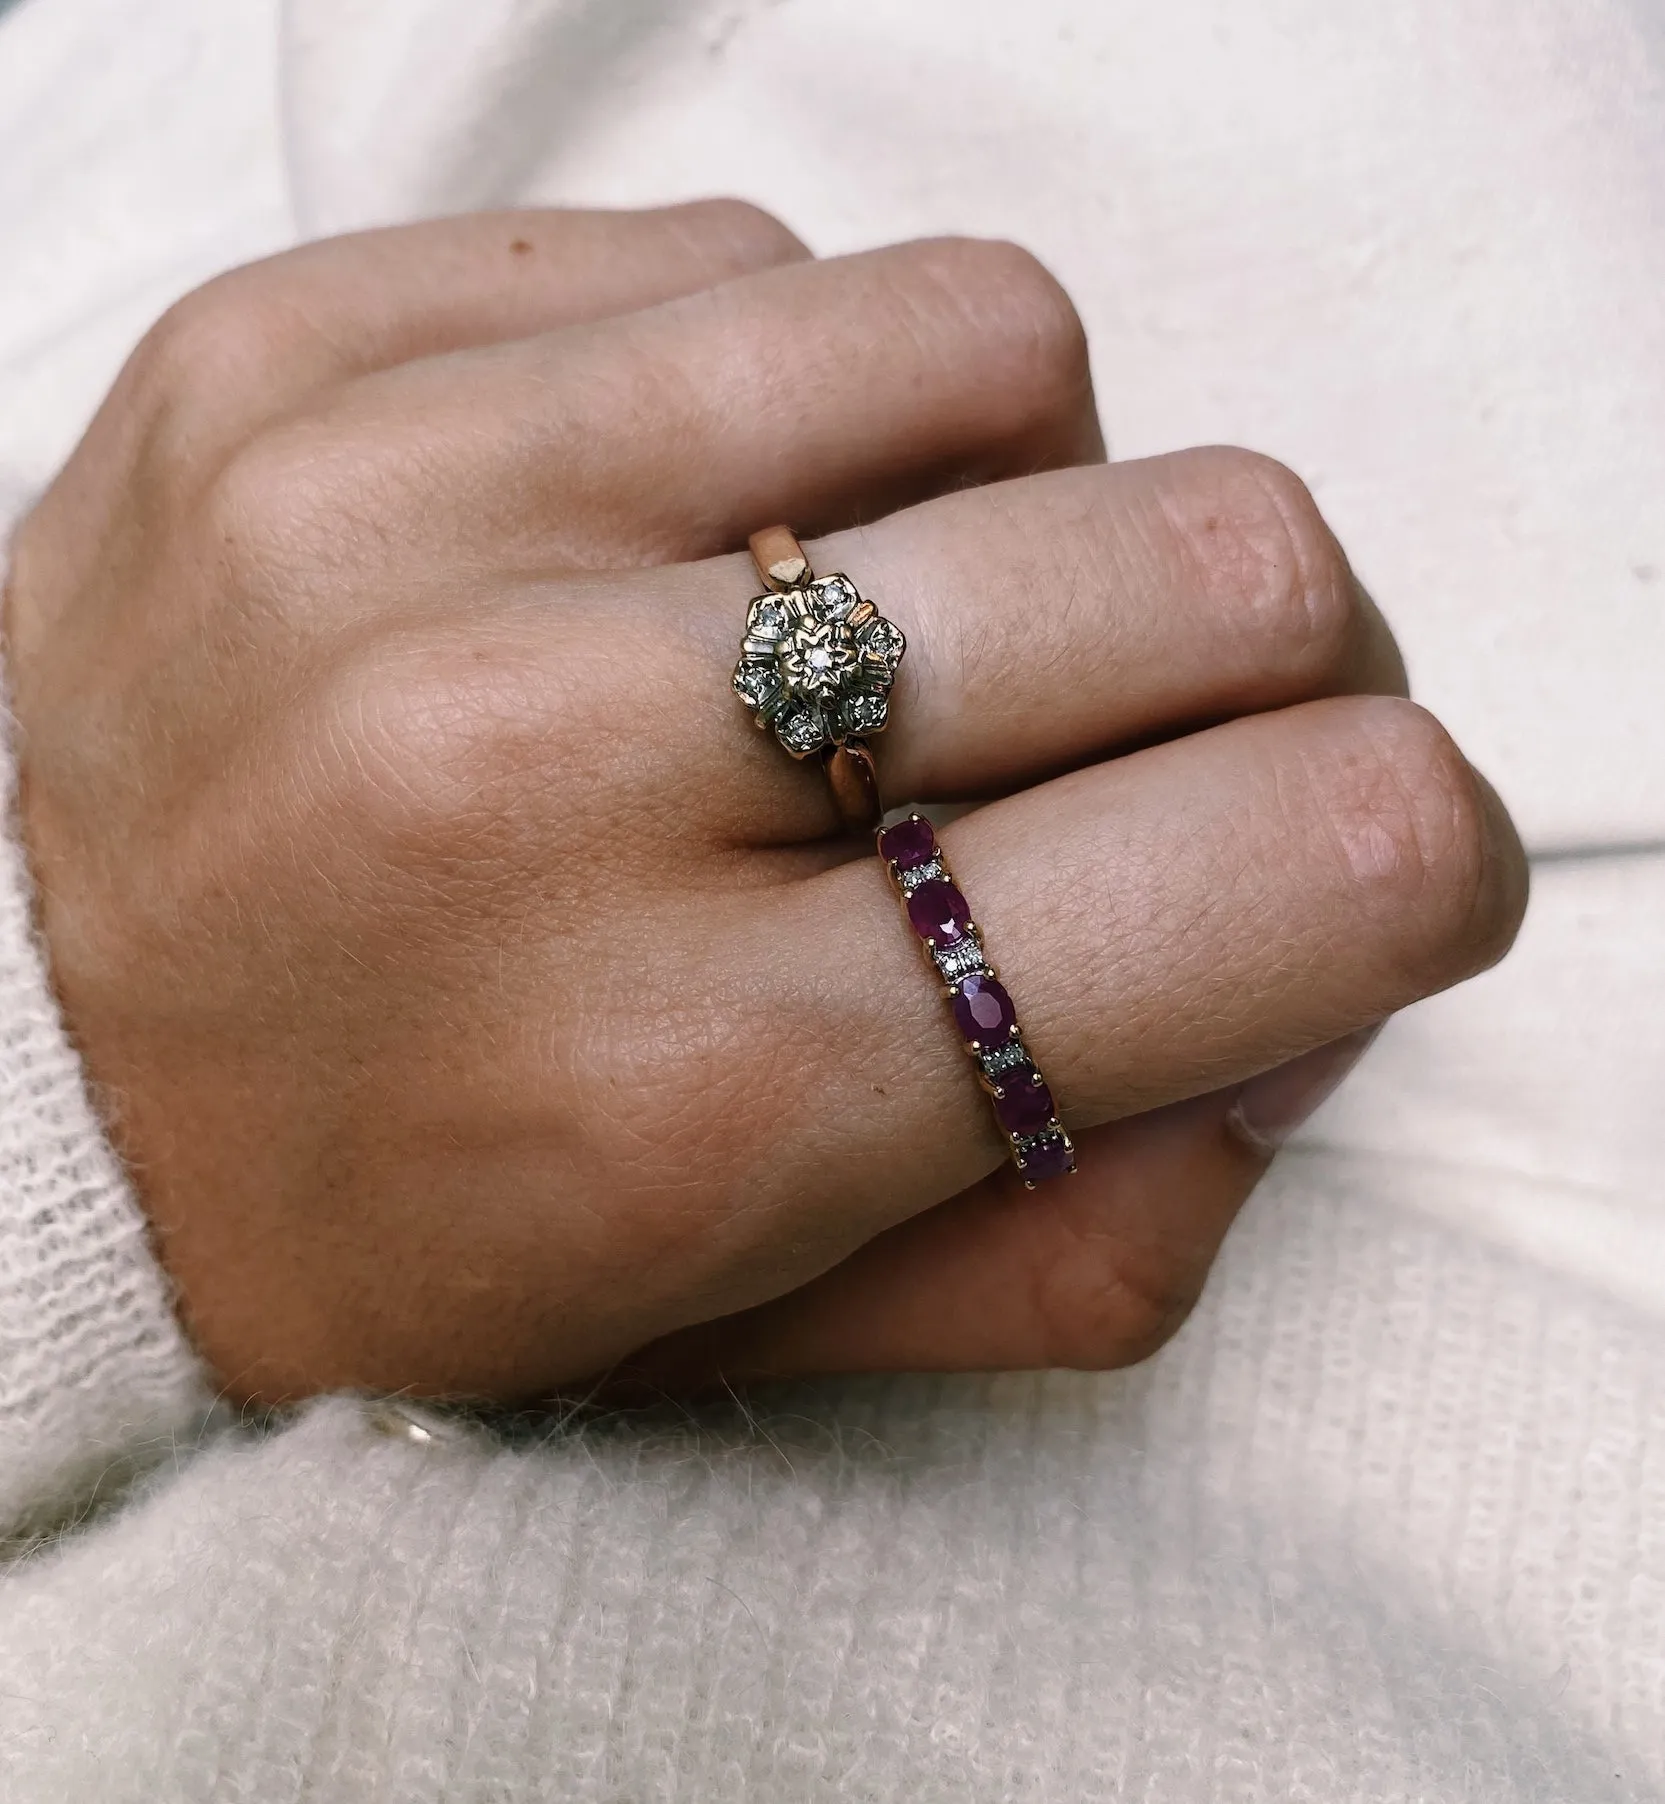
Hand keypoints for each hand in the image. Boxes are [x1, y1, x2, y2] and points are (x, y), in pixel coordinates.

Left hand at [3, 203, 1526, 1404]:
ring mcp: (409, 515)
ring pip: (989, 342)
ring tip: (896, 614)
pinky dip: (792, 396)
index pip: (1286, 866)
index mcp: (701, 1081)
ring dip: (1022, 493)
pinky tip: (690, 537)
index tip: (1363, 855)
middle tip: (1162, 725)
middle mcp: (557, 774)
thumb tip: (1298, 1002)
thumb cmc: (370, 1231)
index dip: (1412, 850)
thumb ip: (1086, 1221)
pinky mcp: (301, 354)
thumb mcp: (743, 1333)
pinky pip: (736, 258)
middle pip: (1195, 560)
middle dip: (1265, 655)